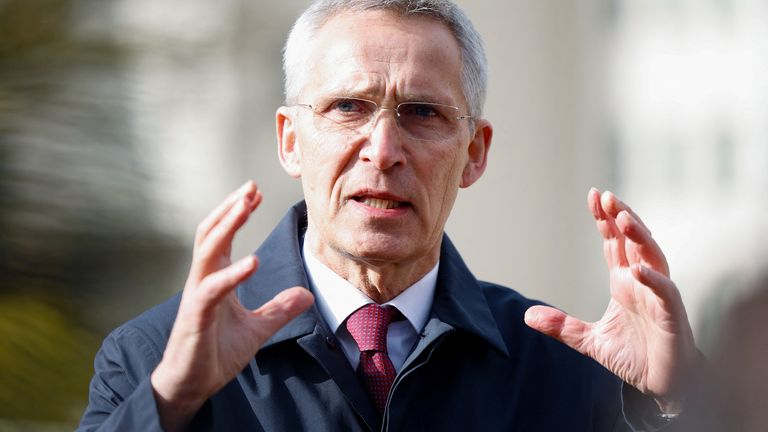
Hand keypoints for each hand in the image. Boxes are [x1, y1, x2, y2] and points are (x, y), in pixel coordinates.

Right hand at [150, 181, 313, 430]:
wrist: (191, 384)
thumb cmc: (215, 352)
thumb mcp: (258, 328)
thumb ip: (279, 309)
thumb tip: (307, 294)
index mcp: (215, 278)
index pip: (223, 236)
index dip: (237, 213)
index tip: (256, 193)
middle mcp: (202, 280)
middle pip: (210, 233)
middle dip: (229, 208)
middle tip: (250, 186)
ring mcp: (197, 296)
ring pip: (206, 251)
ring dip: (226, 225)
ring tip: (245, 205)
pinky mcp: (195, 316)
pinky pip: (213, 289)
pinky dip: (232, 274)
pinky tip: (252, 262)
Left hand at [524, 188, 697, 412]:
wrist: (665, 386)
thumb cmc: (636, 357)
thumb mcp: (590, 341)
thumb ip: (562, 326)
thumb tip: (528, 316)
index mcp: (624, 282)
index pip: (614, 243)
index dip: (605, 219)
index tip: (594, 195)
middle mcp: (642, 282)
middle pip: (633, 241)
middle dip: (621, 216)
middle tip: (606, 195)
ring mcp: (658, 296)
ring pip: (652, 257)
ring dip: (639, 236)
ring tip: (622, 217)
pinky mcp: (672, 316)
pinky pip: (664, 292)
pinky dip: (653, 280)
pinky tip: (637, 270)